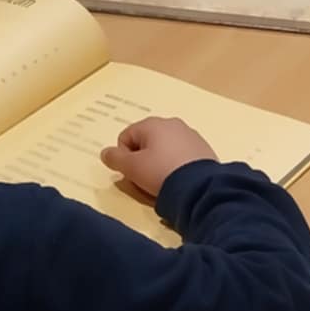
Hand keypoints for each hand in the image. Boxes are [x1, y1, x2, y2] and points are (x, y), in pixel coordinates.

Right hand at [102, 116, 216, 195]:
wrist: (199, 186)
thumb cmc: (160, 173)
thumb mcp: (132, 168)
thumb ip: (115, 159)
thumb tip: (106, 153)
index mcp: (153, 124)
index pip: (126, 136)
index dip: (124, 156)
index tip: (132, 172)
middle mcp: (172, 123)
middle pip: (146, 141)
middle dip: (142, 158)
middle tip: (146, 177)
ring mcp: (190, 135)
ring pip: (164, 148)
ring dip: (159, 161)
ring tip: (163, 179)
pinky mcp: (203, 148)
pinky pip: (181, 155)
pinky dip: (176, 164)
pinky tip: (179, 178)